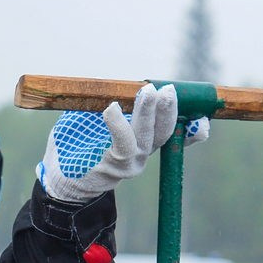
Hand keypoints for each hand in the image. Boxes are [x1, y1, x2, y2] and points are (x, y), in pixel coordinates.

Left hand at [36, 84, 209, 202]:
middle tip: (169, 90)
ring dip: (148, 112)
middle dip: (169, 110)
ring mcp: (129, 162)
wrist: (60, 178)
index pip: (174, 133)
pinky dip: (117, 123)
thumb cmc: (79, 144)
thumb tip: (125, 83)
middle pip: (164, 131)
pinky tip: (112, 108)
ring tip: (149, 91)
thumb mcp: (97, 120)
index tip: (203, 118)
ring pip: (146, 136)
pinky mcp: (112, 166)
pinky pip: (120, 143)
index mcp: (144, 141)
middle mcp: (142, 154)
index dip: (193, 129)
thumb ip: (118, 105)